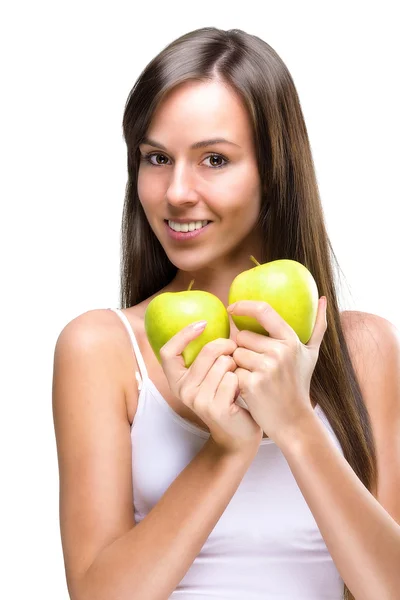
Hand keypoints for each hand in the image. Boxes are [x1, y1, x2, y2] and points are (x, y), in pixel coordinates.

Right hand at [159, 322, 262, 457]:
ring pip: (224, 363)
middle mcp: (183, 391)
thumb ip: (205, 357)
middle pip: (207, 351)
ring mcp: (198, 400)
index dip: (183, 335)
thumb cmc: (226, 398)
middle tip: (235, 351)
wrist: (238, 435)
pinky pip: (234, 378)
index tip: (203, 323)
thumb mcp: (209, 377)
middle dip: (226, 347)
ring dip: (237, 366)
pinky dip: (242, 380)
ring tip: (238, 377)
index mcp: (176, 381)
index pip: (167, 351)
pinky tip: (242, 392)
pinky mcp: (216, 408)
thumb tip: (207, 322)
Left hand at [227, 297, 326, 445]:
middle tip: (255, 365)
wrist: (293, 421)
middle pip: (242, 336)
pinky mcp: (252, 384)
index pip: (263, 311)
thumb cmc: (299, 384)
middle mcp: (280, 352)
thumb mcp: (311, 354)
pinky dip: (235, 378)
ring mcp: (266, 368)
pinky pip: (232, 370)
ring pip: (234, 353)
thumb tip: (322, 298)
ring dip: (238, 364)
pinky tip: (248, 388)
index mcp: (291, 341)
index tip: (232, 308)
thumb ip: (318, 326)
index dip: (244, 305)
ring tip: (254, 377)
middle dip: (243, 348)